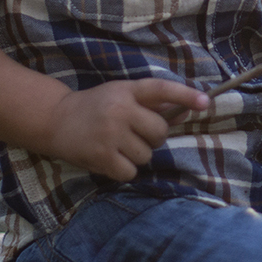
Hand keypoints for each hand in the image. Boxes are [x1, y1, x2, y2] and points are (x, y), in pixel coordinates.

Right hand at [40, 79, 209, 180]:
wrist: (55, 120)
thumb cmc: (96, 107)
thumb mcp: (123, 95)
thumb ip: (154, 104)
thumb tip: (188, 112)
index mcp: (127, 90)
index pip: (162, 90)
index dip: (186, 95)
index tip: (206, 102)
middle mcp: (120, 110)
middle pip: (160, 132)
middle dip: (153, 137)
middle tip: (134, 133)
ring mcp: (110, 134)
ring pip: (147, 155)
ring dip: (137, 155)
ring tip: (118, 144)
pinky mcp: (101, 156)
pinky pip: (131, 172)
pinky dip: (124, 169)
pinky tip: (110, 158)